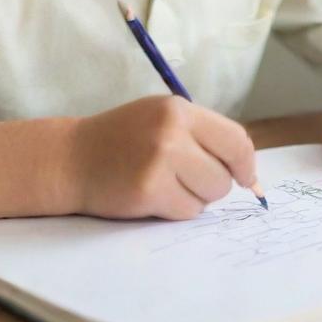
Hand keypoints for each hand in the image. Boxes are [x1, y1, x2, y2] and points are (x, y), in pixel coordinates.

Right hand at [68, 96, 258, 219]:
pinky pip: (187, 212)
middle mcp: (172, 131)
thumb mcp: (161, 119)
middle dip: (212, 183)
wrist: (72, 158)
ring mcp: (159, 161)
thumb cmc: (122, 140)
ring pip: (210, 195)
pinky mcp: (148, 191)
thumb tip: (249, 173)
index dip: (245, 163)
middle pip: (225, 174)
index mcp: (178, 109)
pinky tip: (151, 196)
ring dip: (194, 197)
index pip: (235, 139)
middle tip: (183, 177)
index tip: (244, 176)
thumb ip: (203, 136)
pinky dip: (175, 210)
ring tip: (165, 183)